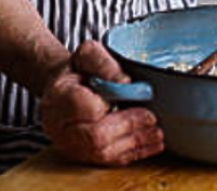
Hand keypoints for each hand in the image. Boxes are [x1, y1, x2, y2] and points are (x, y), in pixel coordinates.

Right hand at [40, 40, 162, 165]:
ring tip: (156, 133)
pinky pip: (107, 161)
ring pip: (102, 153)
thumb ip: (104, 63)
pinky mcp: (82, 155)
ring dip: (134, 144)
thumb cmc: (75, 71)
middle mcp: (60, 126)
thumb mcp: (87, 55)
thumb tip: (124, 82)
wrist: (61, 88)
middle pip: (95, 137)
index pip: (88, 108)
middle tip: (151, 118)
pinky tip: (150, 145)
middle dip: (128, 128)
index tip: (136, 96)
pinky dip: (132, 154)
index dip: (113, 103)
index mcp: (60, 97)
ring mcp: (70, 144)